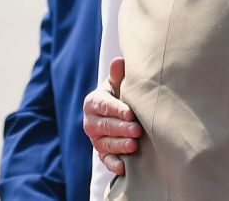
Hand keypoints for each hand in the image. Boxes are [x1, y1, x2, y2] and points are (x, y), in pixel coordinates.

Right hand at [82, 57, 140, 174]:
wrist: (121, 110)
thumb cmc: (122, 93)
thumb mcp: (120, 83)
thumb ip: (118, 75)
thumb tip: (119, 60)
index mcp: (94, 102)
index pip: (104, 105)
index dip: (116, 109)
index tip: (130, 113)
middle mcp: (91, 121)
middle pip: (105, 126)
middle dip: (121, 128)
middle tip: (137, 130)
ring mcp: (95, 138)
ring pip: (105, 143)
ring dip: (120, 145)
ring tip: (134, 146)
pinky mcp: (102, 152)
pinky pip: (105, 160)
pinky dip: (113, 164)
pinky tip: (123, 167)